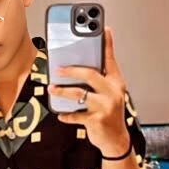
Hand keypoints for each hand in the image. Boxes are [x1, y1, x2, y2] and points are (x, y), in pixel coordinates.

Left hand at [48, 27, 129, 155]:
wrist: (116, 140)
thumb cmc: (109, 113)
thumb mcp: (108, 94)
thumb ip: (98, 79)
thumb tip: (78, 64)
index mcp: (116, 82)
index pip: (111, 59)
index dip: (107, 44)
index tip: (103, 28)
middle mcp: (113, 92)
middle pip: (90, 74)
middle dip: (72, 70)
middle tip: (58, 68)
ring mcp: (105, 106)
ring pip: (79, 94)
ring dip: (62, 91)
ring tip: (52, 89)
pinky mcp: (97, 120)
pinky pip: (76, 114)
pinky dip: (66, 114)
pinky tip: (60, 114)